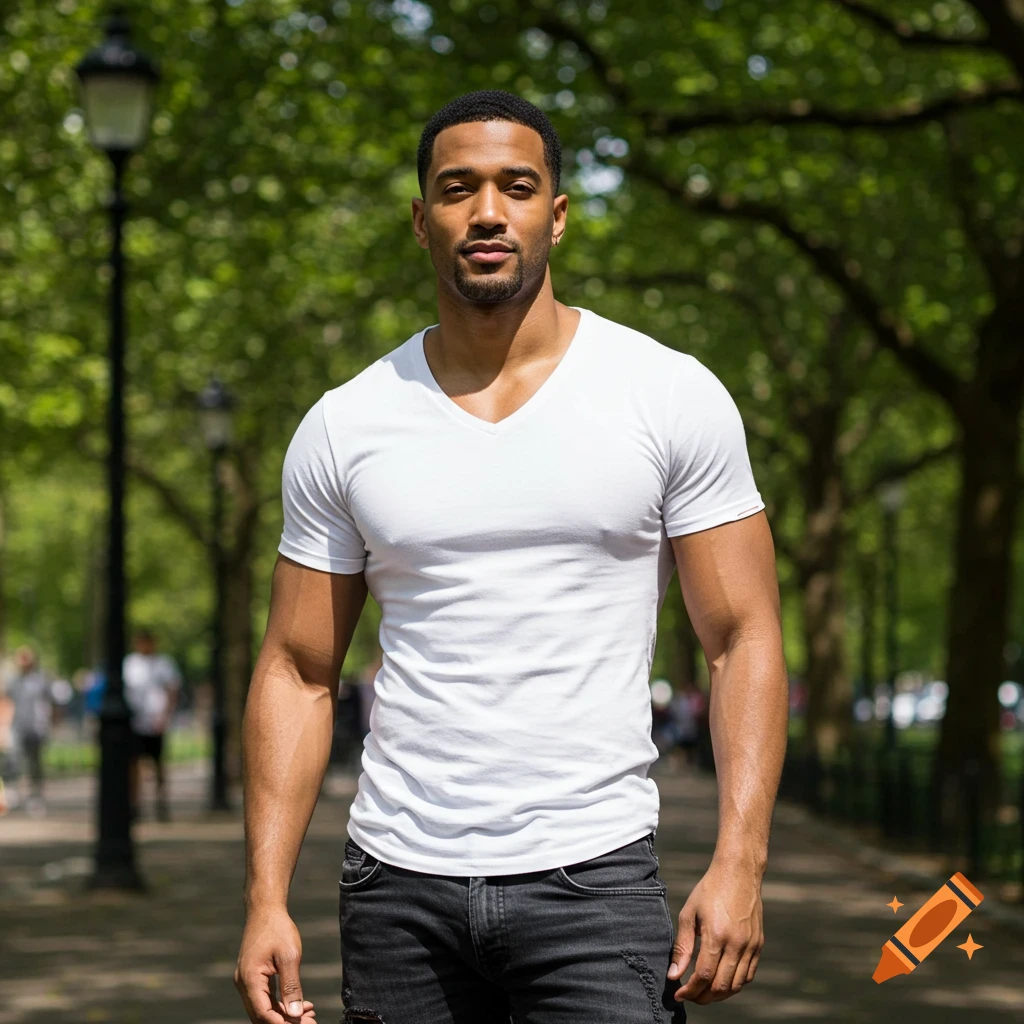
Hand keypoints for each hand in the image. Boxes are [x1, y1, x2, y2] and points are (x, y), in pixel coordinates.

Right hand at [235, 905, 316, 1023]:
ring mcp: (246, 981)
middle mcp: (244, 984)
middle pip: (262, 1015)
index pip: (263, 1014)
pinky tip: (300, 1005)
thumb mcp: (289, 956)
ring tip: (309, 1015)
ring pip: (264, 1009)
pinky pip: (265, 999)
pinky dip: (281, 1005)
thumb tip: (295, 1014)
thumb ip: (291, 986)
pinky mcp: (252, 977)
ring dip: (285, 1015)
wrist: (265, 909)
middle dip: (285, 1022)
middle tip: (311, 1022)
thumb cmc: (277, 929)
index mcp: (250, 979)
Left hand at [667, 854, 764, 1004]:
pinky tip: (721, 981)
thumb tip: (673, 974)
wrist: (738, 872)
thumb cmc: (709, 890)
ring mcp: (751, 945)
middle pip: (721, 986)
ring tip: (703, 992)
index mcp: (716, 935)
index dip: (690, 990)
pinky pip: (748, 975)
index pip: (704, 976)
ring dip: (719, 995)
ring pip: (736, 985)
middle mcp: (737, 943)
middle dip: (703, 997)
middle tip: (690, 996)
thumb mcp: (689, 913)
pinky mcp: (758, 944)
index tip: (678, 994)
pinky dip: (735, 985)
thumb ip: (682, 947)